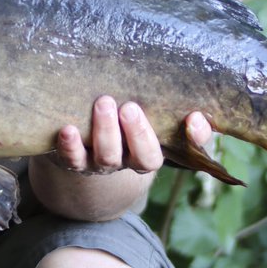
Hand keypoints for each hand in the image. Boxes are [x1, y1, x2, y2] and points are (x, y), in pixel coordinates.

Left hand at [53, 96, 210, 174]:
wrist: (80, 141)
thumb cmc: (123, 124)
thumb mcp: (151, 121)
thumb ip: (180, 119)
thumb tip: (198, 116)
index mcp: (150, 152)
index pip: (183, 148)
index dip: (189, 140)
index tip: (193, 118)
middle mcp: (127, 162)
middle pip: (140, 159)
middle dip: (137, 133)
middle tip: (130, 107)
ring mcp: (99, 164)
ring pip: (107, 158)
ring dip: (106, 132)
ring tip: (103, 103)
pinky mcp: (72, 160)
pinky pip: (72, 159)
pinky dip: (70, 146)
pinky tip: (68, 129)